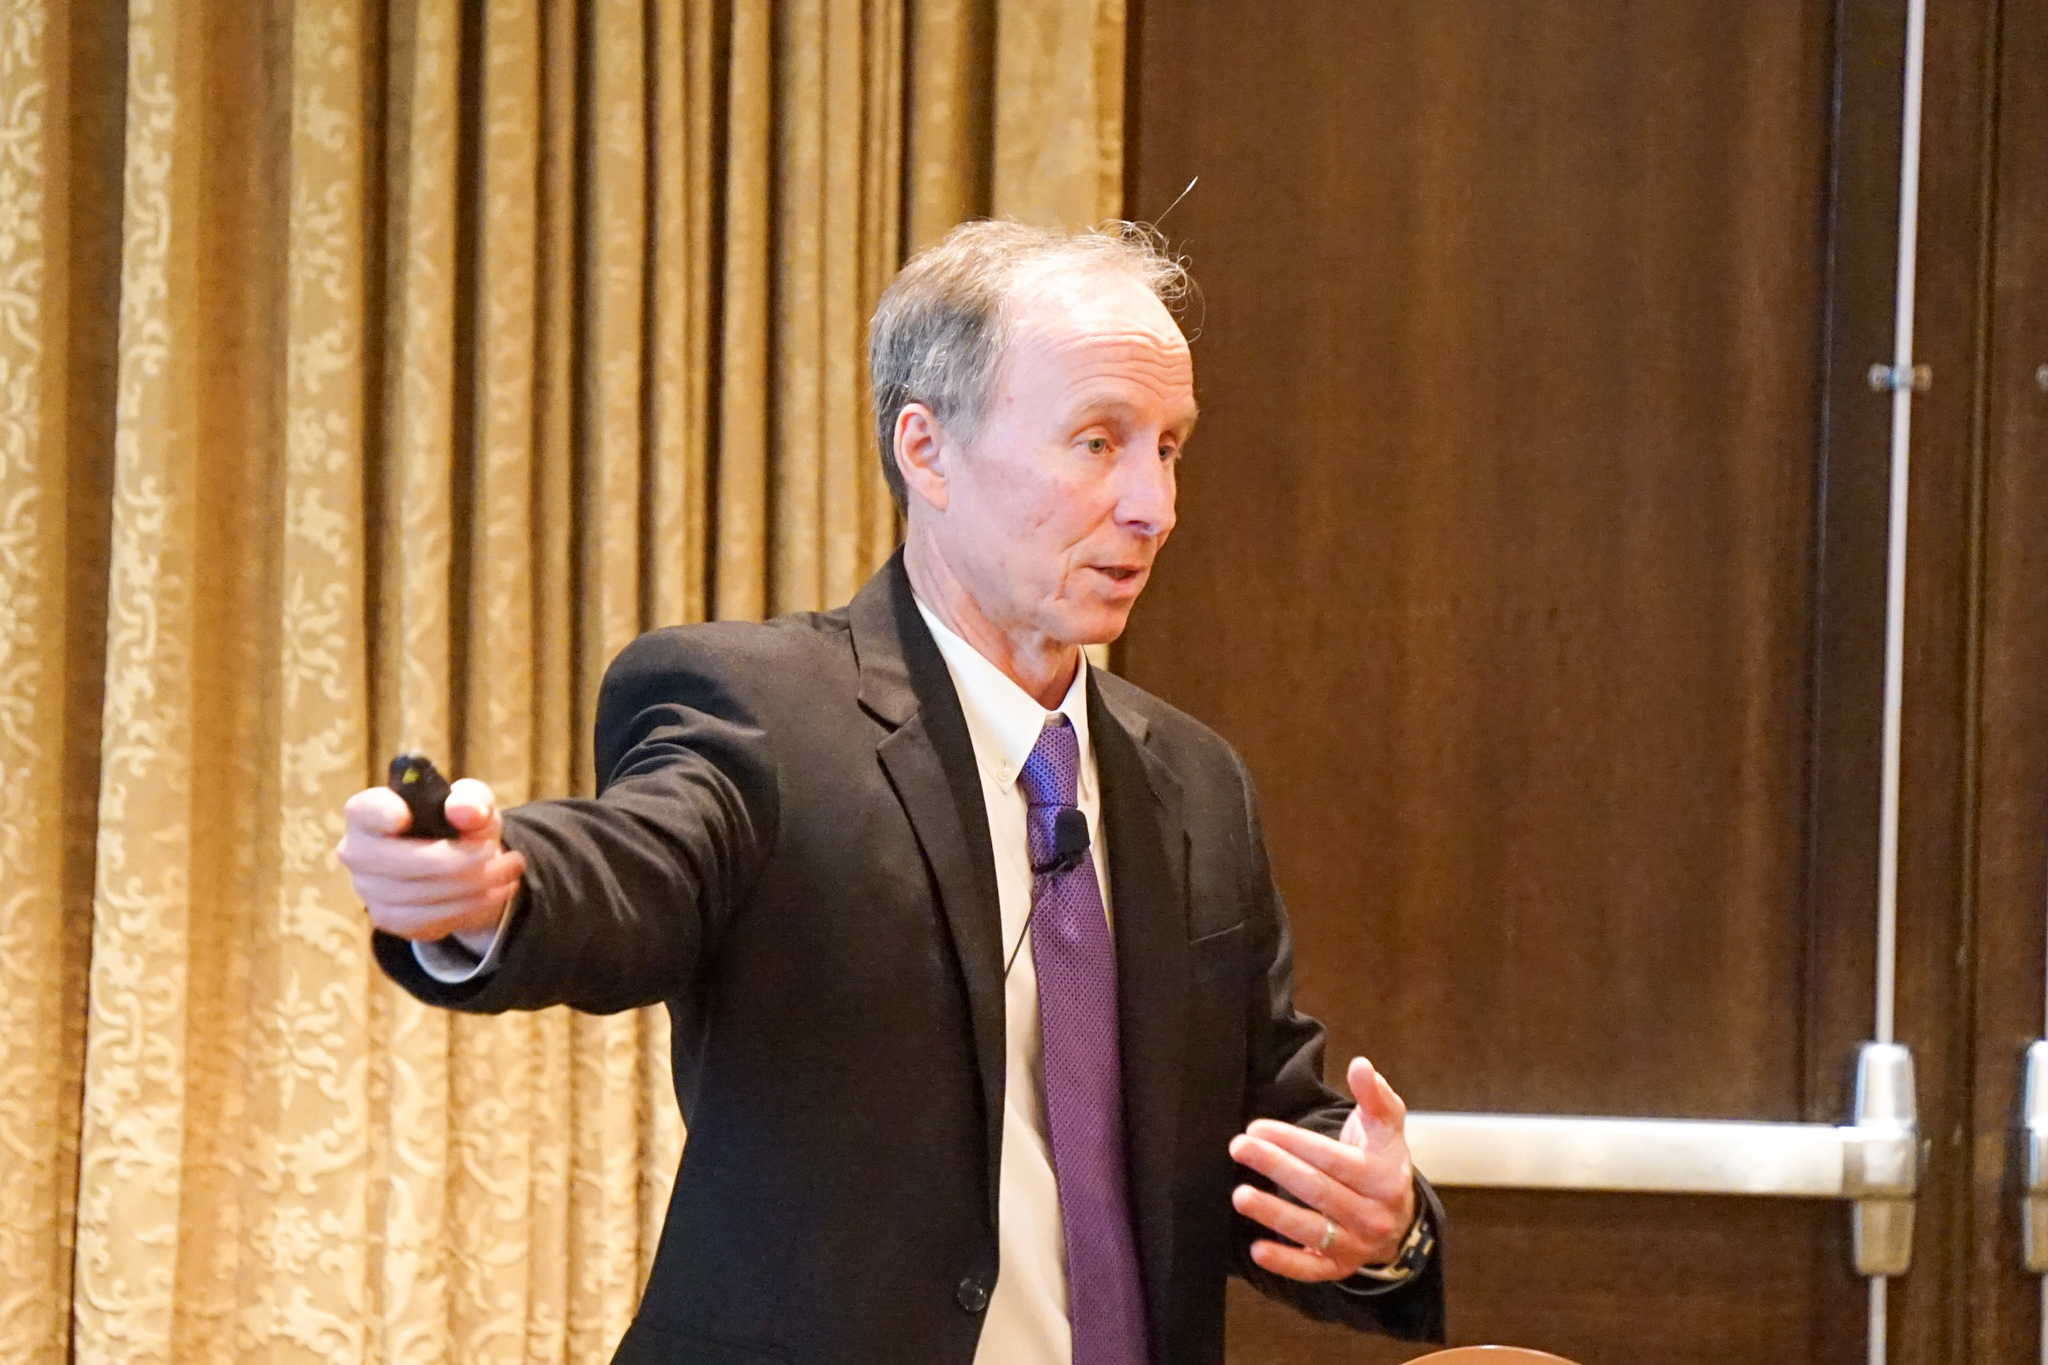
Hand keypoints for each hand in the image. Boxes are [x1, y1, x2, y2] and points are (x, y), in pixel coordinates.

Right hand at [335, 778, 525, 943]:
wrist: (463, 863)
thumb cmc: (457, 822)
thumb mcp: (473, 802)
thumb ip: (471, 799)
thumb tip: (464, 810)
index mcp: (367, 810)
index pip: (364, 811)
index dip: (381, 814)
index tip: (405, 816)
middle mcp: (356, 850)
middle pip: (401, 862)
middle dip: (458, 861)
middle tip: (500, 854)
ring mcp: (367, 888)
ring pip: (418, 895)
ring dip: (472, 886)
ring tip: (509, 872)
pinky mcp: (386, 918)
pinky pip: (425, 920)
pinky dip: (465, 908)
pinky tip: (493, 893)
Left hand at [1228, 1056, 1417, 1281]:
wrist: (1399, 1217)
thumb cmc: (1381, 1160)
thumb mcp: (1386, 1127)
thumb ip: (1374, 1096)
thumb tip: (1361, 1065)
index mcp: (1384, 1177)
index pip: (1333, 1158)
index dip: (1294, 1142)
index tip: (1257, 1127)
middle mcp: (1373, 1215)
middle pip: (1318, 1191)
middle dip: (1275, 1166)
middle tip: (1238, 1146)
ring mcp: (1357, 1245)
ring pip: (1312, 1231)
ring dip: (1273, 1214)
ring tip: (1239, 1195)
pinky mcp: (1339, 1267)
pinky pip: (1311, 1270)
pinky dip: (1285, 1262)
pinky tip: (1257, 1249)